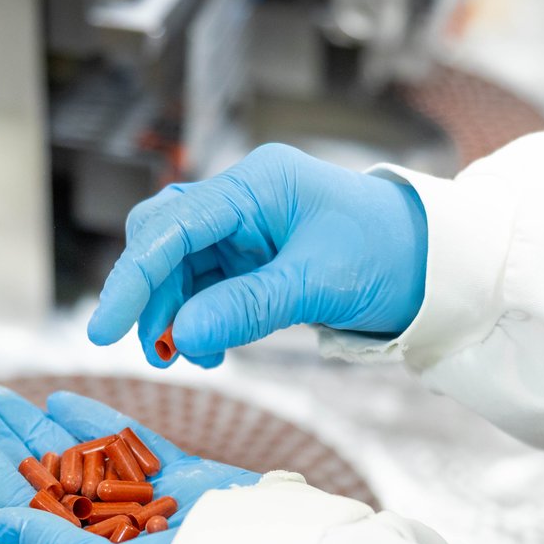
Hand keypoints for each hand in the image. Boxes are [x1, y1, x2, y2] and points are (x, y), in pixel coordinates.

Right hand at [87, 142, 428, 366]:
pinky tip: (207, 349)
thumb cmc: (390, 255)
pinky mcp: (252, 259)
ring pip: (179, 269)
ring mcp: (245, 229)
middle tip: (155, 350)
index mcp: (256, 185)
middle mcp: (242, 200)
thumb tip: (180, 336)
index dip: (133, 278)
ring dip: (172, 315)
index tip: (106, 328)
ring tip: (185, 358)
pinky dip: (196, 320)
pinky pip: (204, 288)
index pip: (173, 226)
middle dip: (150, 296)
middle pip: (163, 240)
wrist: (437, 266)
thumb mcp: (318, 283)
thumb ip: (247, 307)